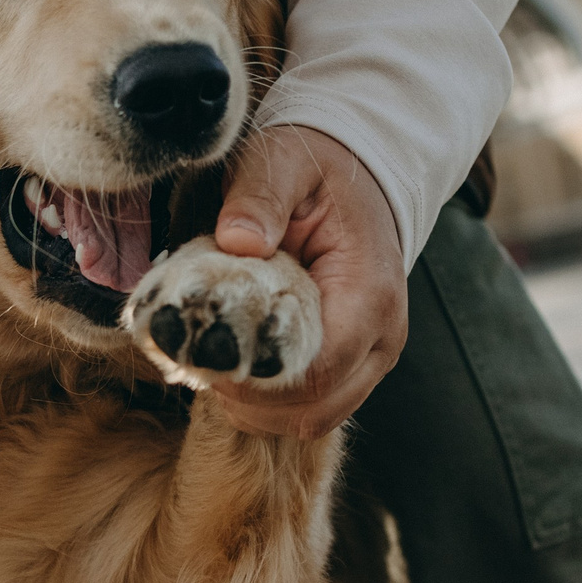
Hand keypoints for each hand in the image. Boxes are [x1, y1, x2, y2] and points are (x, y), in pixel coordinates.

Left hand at [205, 125, 408, 438]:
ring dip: (255, 407)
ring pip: (312, 419)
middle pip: (313, 408)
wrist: (358, 175)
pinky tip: (234, 367)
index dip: (254, 377)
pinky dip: (267, 403)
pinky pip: (311, 409)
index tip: (206, 350)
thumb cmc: (316, 169)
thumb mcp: (282, 163)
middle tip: (199, 360)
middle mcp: (382, 337)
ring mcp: (371, 357)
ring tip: (214, 364)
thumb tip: (237, 241)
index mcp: (370, 293)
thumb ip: (259, 196)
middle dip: (248, 398)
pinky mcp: (353, 366)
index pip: (316, 370)